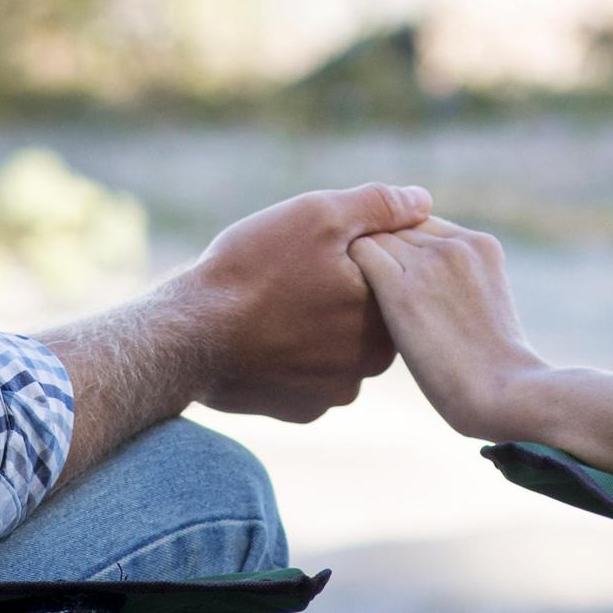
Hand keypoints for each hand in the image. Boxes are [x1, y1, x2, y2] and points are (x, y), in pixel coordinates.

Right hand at [174, 183, 433, 422]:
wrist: (189, 337)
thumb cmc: (255, 270)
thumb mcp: (319, 215)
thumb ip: (379, 206)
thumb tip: (423, 201)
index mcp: (384, 318)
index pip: (392, 279)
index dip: (361, 253)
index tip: (321, 243)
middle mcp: (369, 366)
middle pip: (366, 314)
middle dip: (341, 289)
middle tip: (295, 267)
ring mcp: (333, 394)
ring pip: (338, 345)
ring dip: (317, 323)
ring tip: (277, 298)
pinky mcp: (300, 410)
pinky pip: (308, 373)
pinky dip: (293, 353)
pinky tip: (265, 332)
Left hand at [351, 218, 547, 444]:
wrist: (504, 392)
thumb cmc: (495, 368)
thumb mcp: (488, 305)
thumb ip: (460, 282)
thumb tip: (429, 290)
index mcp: (480, 244)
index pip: (423, 224)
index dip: (404, 249)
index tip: (391, 276)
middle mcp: (454, 243)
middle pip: (397, 227)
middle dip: (382, 251)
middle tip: (354, 280)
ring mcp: (429, 264)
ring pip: (377, 237)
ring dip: (362, 261)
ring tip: (345, 289)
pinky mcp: (401, 289)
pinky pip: (361, 255)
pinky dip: (346, 270)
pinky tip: (343, 297)